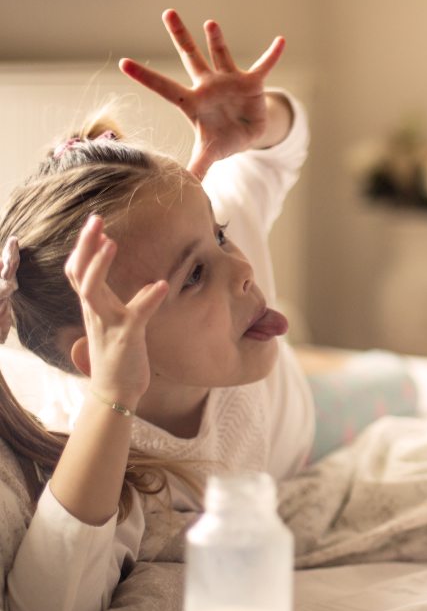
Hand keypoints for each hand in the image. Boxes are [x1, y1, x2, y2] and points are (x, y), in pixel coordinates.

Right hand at [65, 215, 167, 407]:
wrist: (116, 391)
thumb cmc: (120, 355)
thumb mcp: (121, 323)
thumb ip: (128, 301)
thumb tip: (151, 282)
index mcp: (93, 307)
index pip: (79, 271)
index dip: (84, 247)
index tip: (96, 223)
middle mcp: (95, 312)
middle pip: (79, 273)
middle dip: (85, 245)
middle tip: (96, 219)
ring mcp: (108, 324)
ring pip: (93, 291)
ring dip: (101, 266)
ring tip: (113, 242)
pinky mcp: (126, 337)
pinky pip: (135, 315)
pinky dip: (148, 299)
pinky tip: (163, 285)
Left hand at [119, 9, 285, 179]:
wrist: (248, 134)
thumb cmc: (223, 140)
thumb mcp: (209, 153)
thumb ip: (197, 167)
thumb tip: (186, 188)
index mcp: (192, 101)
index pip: (164, 87)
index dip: (145, 77)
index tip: (124, 63)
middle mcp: (208, 84)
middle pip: (190, 58)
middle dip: (180, 36)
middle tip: (168, 13)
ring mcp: (229, 80)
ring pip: (221, 54)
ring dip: (217, 40)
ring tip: (210, 24)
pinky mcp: (252, 83)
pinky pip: (264, 66)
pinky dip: (272, 55)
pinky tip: (280, 41)